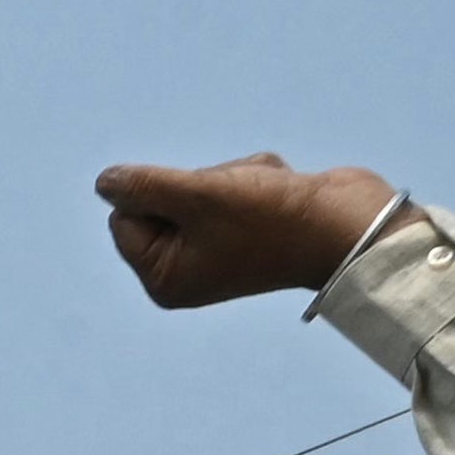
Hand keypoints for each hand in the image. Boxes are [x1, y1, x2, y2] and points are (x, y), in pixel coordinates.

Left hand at [96, 154, 400, 309]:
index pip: (122, 218)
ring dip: (232, 175)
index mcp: (164, 279)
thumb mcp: (198, 195)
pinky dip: (254, 175)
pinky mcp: (245, 224)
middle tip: (237, 200)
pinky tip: (280, 190)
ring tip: (265, 195)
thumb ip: (144, 186)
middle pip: (160, 198)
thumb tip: (105, 182)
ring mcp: (215, 247)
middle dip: (200, 185)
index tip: (204, 206)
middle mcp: (185, 269)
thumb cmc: (273, 218)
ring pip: (198, 184)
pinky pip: (229, 182)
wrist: (350, 224)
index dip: (159, 196)